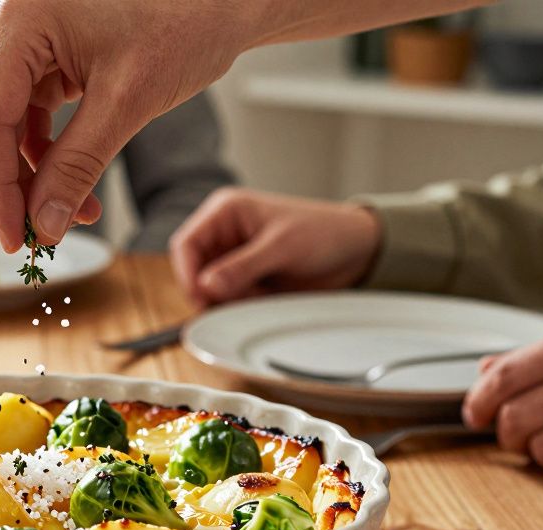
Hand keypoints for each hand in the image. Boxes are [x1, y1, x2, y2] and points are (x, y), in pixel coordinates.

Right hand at [0, 0, 254, 251]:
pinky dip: (39, 150)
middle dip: (0, 184)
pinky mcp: (35, 46)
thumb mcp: (129, 101)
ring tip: (65, 211)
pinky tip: (67, 182)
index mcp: (21, 18)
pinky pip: (20, 108)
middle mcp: (5, 17)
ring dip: (23, 173)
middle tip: (30, 234)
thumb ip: (78, 165)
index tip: (16, 236)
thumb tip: (45, 223)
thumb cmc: (187, 20)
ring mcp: (16, 30)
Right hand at [168, 188, 381, 307]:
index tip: (202, 297)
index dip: (188, 273)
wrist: (355, 252)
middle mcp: (224, 233)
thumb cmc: (323, 233)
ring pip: (210, 289)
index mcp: (226, 212)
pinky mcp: (245, 278)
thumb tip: (206, 286)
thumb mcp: (282, 248)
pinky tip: (266, 297)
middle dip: (212, 290)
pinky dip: (241, 305)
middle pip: (194, 270)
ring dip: (230, 299)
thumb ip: (242, 267)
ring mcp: (234, 257)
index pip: (186, 244)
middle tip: (237, 301)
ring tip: (262, 294)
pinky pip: (228, 298)